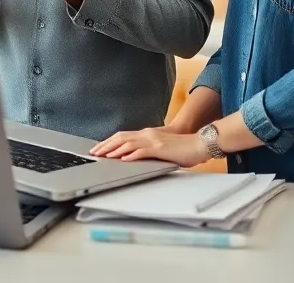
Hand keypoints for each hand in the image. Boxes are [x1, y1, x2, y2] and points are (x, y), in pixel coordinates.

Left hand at [89, 126, 208, 167]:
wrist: (199, 143)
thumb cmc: (182, 148)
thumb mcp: (161, 147)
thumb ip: (148, 150)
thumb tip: (134, 157)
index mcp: (147, 134)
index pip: (122, 136)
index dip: (108, 141)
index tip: (98, 147)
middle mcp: (147, 134)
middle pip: (121, 138)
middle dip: (106, 145)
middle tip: (94, 152)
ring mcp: (153, 140)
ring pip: (128, 143)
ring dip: (114, 150)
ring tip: (103, 156)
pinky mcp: (160, 148)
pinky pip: (142, 151)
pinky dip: (130, 155)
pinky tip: (122, 159)